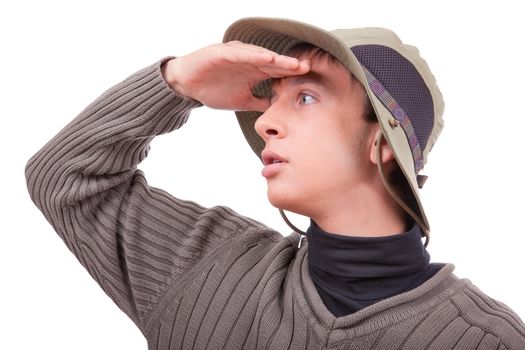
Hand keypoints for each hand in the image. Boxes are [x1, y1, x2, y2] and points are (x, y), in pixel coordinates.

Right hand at [162, 41, 309, 111]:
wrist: (186, 85)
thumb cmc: (213, 90)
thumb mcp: (242, 101)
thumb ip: (260, 102)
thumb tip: (277, 109)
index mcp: (254, 72)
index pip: (278, 73)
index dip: (292, 75)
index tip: (310, 80)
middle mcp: (249, 61)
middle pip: (274, 63)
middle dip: (290, 66)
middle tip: (308, 68)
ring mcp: (237, 55)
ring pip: (260, 56)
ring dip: (277, 60)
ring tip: (292, 64)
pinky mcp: (223, 53)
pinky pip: (241, 53)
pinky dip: (254, 55)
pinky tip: (267, 58)